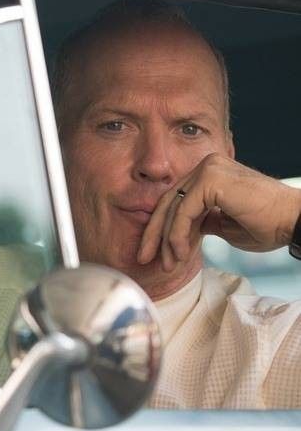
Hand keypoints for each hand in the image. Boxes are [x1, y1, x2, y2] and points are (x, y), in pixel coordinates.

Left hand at [137, 153, 300, 270]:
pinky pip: (183, 210)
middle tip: (143, 259)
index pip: (174, 202)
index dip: (160, 229)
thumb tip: (179, 231)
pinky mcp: (211, 179)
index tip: (151, 254)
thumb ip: (200, 222)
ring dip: (166, 240)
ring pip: (173, 208)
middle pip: (167, 203)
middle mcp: (206, 166)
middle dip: (153, 235)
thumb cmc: (266, 225)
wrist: (293, 222)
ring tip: (167, 264)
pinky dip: (178, 234)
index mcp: (208, 174)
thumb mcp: (223, 225)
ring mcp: (208, 169)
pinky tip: (180, 253)